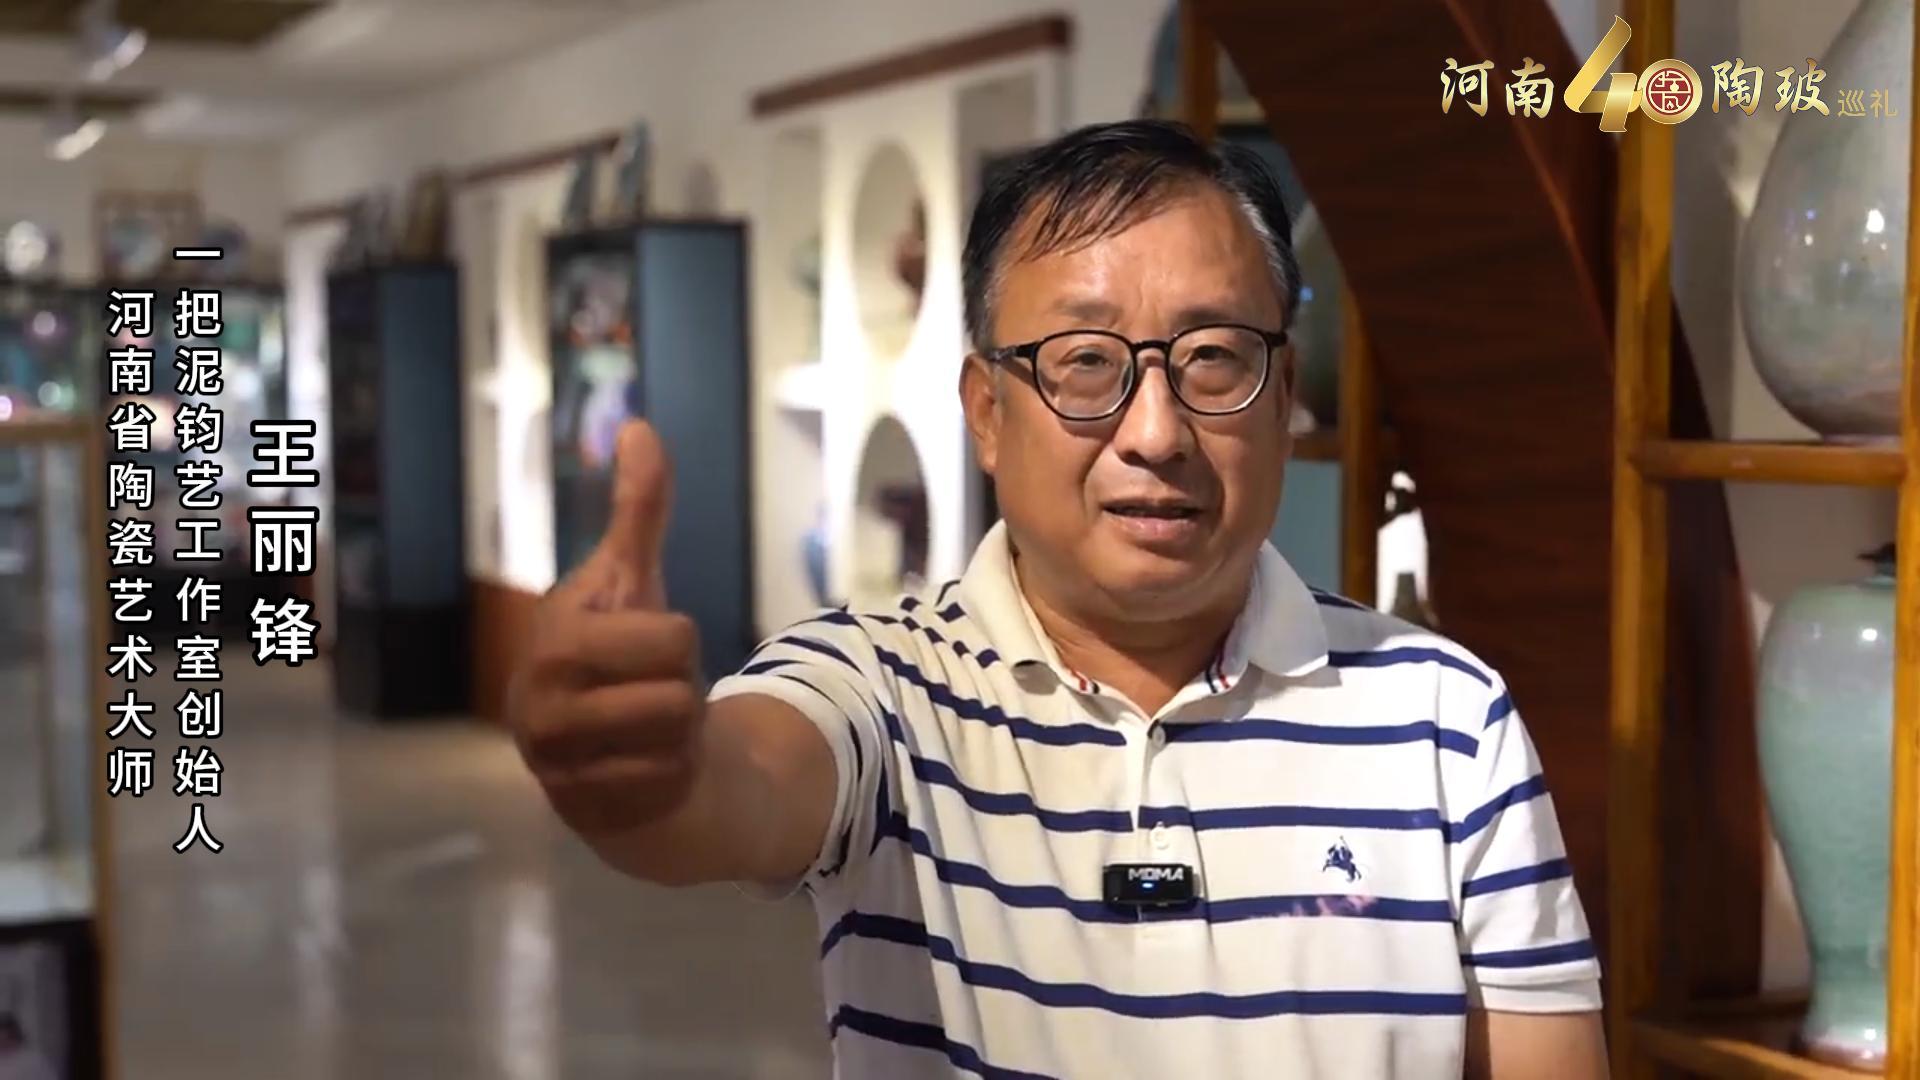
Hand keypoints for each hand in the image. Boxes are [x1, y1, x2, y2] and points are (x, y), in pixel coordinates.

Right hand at [507, 420, 703, 836]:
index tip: (641, 645)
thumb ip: (640, 509)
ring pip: (679, 745)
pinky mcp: (587, 816)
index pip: (674, 639)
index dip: (678, 639)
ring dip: (679, 737)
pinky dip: (672, 777)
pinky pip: (675, 788)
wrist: (605, 750)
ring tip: (645, 728)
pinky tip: (642, 768)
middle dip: (681, 690)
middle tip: (647, 691)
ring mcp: (559, 769)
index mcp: (555, 641)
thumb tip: (640, 426)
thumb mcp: (633, 581)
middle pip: (678, 697)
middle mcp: (541, 708)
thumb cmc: (619, 654)